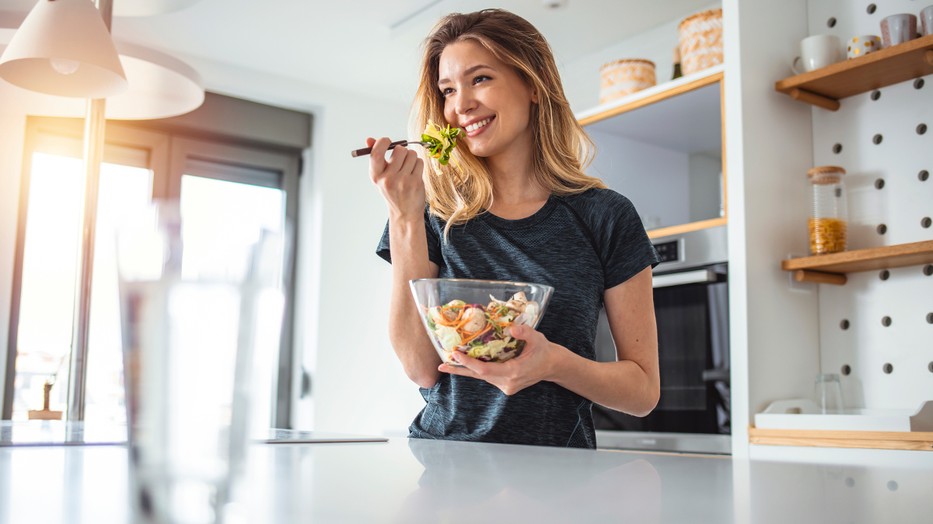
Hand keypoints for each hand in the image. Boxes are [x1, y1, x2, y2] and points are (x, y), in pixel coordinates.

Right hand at [366, 136, 424, 219]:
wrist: (405, 213)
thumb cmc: (392, 190)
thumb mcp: (380, 176)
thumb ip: (375, 157)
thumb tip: (369, 139)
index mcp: (375, 176)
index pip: (376, 152)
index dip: (382, 142)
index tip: (387, 141)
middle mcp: (387, 179)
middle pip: (399, 150)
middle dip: (402, 151)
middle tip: (401, 160)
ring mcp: (402, 181)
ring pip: (411, 154)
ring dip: (411, 158)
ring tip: (408, 169)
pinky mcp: (415, 183)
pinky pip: (419, 162)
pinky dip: (418, 165)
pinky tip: (414, 174)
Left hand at [438, 324, 557, 395]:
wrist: (553, 366)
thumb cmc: (545, 351)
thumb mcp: (537, 338)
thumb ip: (525, 332)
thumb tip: (511, 328)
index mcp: (514, 373)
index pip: (485, 370)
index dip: (469, 363)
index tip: (456, 355)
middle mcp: (507, 383)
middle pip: (479, 376)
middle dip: (460, 369)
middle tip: (441, 366)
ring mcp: (506, 386)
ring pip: (481, 377)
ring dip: (466, 370)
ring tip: (447, 364)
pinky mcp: (505, 385)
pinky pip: (487, 376)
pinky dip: (475, 370)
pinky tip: (463, 364)